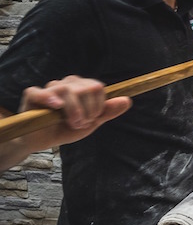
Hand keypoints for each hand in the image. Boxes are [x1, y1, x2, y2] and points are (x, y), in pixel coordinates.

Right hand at [1, 76, 131, 171]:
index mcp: (82, 87)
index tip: (93, 119)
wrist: (42, 140)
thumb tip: (127, 100)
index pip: (97, 87)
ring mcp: (49, 88)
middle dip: (87, 110)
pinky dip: (49, 98)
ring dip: (73, 110)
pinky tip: (57, 106)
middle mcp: (67, 84)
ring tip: (72, 123)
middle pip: (84, 88)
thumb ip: (107, 111)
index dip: (98, 105)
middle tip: (80, 123)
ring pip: (66, 90)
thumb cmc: (66, 128)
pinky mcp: (32, 96)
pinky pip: (39, 92)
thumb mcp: (91, 123)